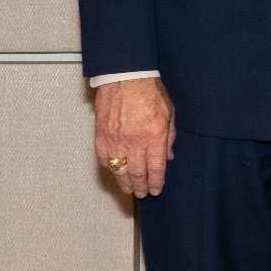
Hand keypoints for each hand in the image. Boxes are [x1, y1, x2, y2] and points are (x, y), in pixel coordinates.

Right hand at [93, 77, 175, 197]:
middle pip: (137, 173)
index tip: (156, 190)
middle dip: (141, 186)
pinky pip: (105, 160)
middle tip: (143, 194)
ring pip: (119, 171)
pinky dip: (111, 169)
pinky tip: (116, 173)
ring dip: (125, 183)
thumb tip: (168, 158)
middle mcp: (134, 141)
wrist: (125, 77)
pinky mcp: (101, 136)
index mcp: (154, 134)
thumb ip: (169, 137)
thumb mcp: (169, 113)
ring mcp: (115, 140)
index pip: (155, 167)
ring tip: (130, 190)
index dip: (156, 182)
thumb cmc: (150, 92)